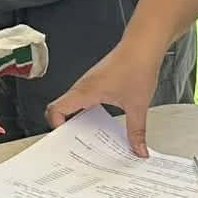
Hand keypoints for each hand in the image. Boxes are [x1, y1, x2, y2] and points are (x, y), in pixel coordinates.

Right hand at [48, 43, 164, 155]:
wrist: (142, 47)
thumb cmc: (136, 68)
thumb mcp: (137, 106)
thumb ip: (136, 131)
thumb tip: (138, 150)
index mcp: (85, 92)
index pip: (56, 109)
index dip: (56, 126)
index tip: (67, 140)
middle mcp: (82, 87)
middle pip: (60, 109)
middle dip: (66, 128)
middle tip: (79, 145)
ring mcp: (87, 84)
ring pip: (72, 105)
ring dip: (77, 120)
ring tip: (92, 137)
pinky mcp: (95, 82)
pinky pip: (83, 100)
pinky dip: (87, 112)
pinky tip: (103, 121)